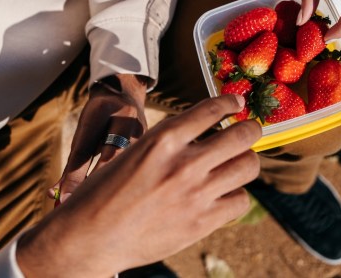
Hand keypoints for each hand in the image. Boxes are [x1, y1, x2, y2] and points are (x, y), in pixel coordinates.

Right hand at [17, 95, 261, 277]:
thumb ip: (169, 145)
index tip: (237, 102)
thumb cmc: (104, 193)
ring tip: (238, 164)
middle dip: (251, 129)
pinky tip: (225, 196)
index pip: (212, 109)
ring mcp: (197, 193)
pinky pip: (240, 201)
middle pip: (243, 135)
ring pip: (248, 166)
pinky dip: (236, 196)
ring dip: (246, 161)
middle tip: (249, 131)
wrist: (89, 238)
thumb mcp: (133, 153)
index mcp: (163, 139)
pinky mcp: (202, 222)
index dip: (230, 102)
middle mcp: (185, 163)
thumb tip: (202, 138)